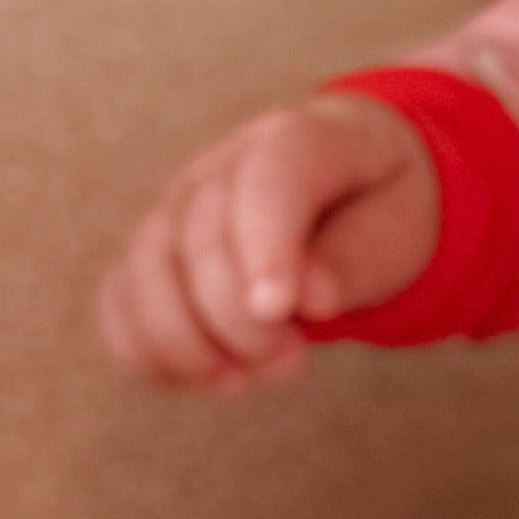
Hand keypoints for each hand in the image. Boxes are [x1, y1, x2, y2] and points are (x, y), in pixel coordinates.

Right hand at [94, 93, 438, 391]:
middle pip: (198, 237)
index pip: (266, 181)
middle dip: (236, 319)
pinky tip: (203, 378)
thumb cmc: (379, 207)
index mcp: (298, 139)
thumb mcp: (399, 227)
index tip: (278, 313)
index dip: (263, 249)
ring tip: (246, 379)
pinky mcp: (153, 251)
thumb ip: (356, 258)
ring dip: (186, 344)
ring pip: (143, 271)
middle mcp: (223, 164)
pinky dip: (147, 352)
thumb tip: (308, 300)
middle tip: (288, 361)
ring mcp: (177, 206)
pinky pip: (118, 301)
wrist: (354, 189)